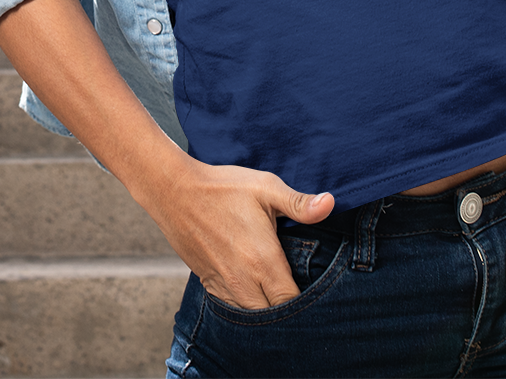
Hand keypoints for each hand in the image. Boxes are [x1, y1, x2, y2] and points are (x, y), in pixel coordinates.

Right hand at [144, 157, 333, 308]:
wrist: (175, 192)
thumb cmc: (223, 187)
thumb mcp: (265, 187)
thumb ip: (299, 203)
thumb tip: (330, 204)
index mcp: (263, 260)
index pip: (292, 301)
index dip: (306, 301)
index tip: (312, 285)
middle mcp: (244, 281)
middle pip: (274, 316)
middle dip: (287, 309)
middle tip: (296, 287)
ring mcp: (224, 286)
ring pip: (253, 317)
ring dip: (266, 310)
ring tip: (276, 291)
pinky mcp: (209, 284)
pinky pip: (233, 310)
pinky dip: (246, 306)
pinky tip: (254, 289)